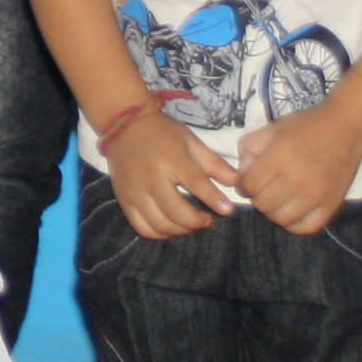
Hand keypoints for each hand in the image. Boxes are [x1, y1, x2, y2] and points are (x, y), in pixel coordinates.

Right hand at [91, 98, 241, 238]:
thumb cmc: (162, 133)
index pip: (196, 183)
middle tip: (208, 220)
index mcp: (171, 158)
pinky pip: (142, 227)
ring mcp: (135, 192)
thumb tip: (237, 181)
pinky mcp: (124, 201)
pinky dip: (159, 234)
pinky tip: (171, 228)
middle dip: (196, 222)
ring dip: (180, 231)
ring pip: (159, 224)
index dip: (214, 200)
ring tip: (191, 225)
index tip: (228, 210)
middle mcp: (151, 177)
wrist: (124, 126)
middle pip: (175, 211)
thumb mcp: (190, 141)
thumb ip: (213, 163)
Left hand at [232, 104, 361, 235]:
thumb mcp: (270, 130)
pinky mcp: (331, 205)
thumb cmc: (305, 126)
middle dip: (257, 197)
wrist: (346, 127)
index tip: (248, 181)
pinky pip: (306, 227)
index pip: (249, 186)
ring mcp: (315, 196)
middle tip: (265, 188)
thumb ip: (248, 151)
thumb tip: (242, 177)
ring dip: (274, 210)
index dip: (243, 184)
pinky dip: (295, 223)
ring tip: (279, 198)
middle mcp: (296, 180)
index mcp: (279, 159)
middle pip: (262, 204)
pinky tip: (293, 210)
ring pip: (281, 219)